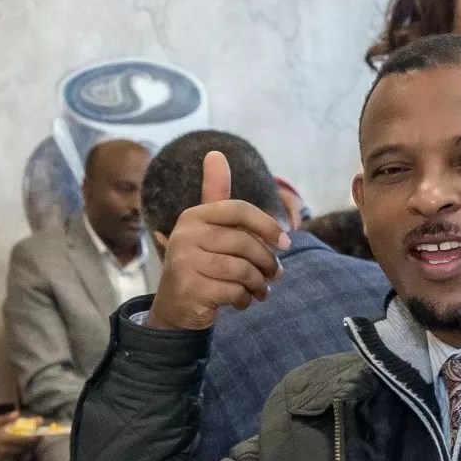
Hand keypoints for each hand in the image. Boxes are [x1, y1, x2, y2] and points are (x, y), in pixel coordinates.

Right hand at [144, 150, 286, 331]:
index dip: (267, 225)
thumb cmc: (201, 263)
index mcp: (193, 216)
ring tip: (261, 290)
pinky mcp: (190, 289)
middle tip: (275, 275)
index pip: (238, 210)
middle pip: (244, 243)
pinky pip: (233, 291)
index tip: (286, 243)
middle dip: (267, 262)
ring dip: (258, 284)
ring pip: (241, 270)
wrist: (174, 307)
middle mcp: (185, 236)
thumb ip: (217, 195)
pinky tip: (243, 302)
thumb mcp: (209, 229)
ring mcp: (184, 263)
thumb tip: (215, 153)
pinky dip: (245, 299)